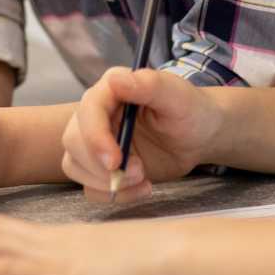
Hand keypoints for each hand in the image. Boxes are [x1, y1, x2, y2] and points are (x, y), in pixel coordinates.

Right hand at [61, 68, 224, 203]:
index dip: (95, 137)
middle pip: (73, 140)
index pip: (88, 111)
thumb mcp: (178, 96)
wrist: (201, 136)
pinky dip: (114, 194)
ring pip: (75, 165)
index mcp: (112, 89)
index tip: (115, 161)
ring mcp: (97, 140)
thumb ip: (149, 85)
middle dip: (100, 165)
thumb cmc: (192, 110)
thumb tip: (115, 80)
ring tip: (142, 178)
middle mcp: (98, 113)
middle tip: (137, 171)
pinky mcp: (102, 165)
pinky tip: (143, 188)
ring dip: (106, 181)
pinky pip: (90, 186)